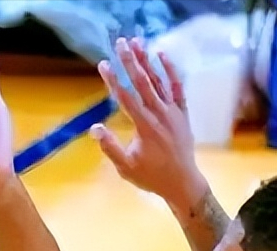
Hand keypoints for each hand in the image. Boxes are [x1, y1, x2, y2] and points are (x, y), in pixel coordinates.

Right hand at [91, 37, 207, 209]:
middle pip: (143, 82)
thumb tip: (94, 128)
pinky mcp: (182, 112)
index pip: (126, 98)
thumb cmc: (150, 176)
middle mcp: (160, 114)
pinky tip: (162, 56)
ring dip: (147, 60)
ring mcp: (173, 111)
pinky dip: (171, 71)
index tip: (104, 64)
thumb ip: (110, 147)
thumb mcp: (125, 167)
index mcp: (145, 126)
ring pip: (159, 81)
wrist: (182, 181)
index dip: (113, 79)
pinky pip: (177, 87)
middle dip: (131, 61)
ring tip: (137, 43)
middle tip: (120, 43)